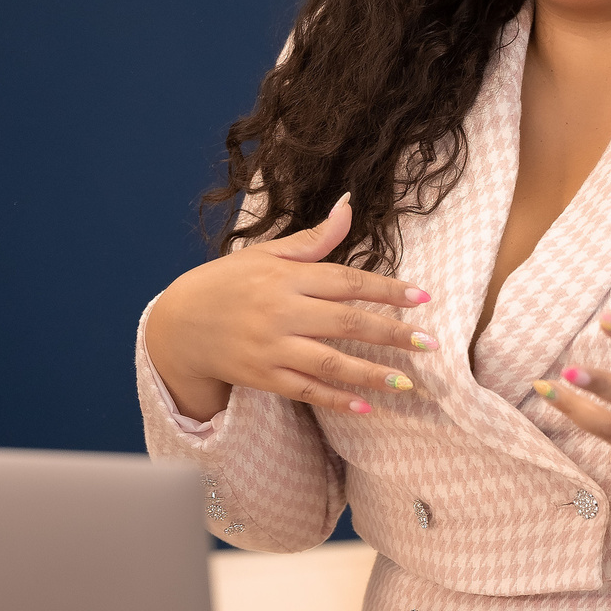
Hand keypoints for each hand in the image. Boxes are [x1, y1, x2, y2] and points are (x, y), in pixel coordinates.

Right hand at [144, 194, 433, 422]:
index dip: (387, 289)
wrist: (179, 324)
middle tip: (431, 343)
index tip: (423, 297)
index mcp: (285, 276)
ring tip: (409, 382)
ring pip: (329, 362)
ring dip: (372, 374)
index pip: (346, 281)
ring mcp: (270, 347)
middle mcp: (280, 311)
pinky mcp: (262, 376)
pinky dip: (336, 400)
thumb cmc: (228, 282)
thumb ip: (313, 238)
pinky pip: (305, 390)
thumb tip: (349, 204)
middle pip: (346, 323)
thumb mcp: (266, 252)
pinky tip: (367, 405)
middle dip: (392, 333)